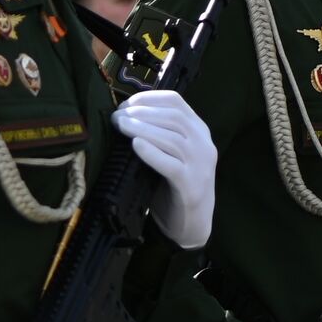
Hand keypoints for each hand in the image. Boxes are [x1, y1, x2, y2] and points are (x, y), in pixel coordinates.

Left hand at [111, 90, 216, 248]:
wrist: (193, 223)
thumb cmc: (175, 185)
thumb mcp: (173, 153)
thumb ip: (159, 133)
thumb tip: (124, 114)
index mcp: (200, 131)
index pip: (176, 102)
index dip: (148, 98)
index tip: (125, 104)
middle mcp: (204, 144)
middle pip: (173, 118)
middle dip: (141, 113)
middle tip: (117, 117)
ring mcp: (200, 166)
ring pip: (171, 138)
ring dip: (142, 129)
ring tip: (120, 127)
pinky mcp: (190, 186)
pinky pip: (170, 165)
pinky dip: (152, 153)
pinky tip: (135, 145)